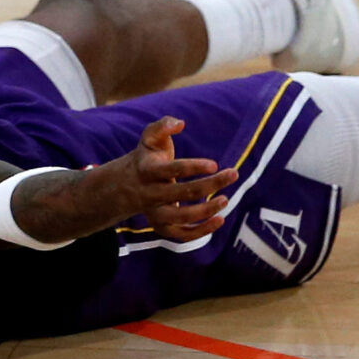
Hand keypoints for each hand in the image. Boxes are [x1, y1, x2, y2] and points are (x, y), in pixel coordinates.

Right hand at [115, 116, 236, 241]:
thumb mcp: (149, 138)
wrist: (125, 187)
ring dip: (207, 210)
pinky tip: (220, 220)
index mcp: (148, 171)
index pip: (172, 170)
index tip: (214, 165)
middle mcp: (150, 194)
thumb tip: (180, 123)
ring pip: (182, 217)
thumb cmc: (147, 158)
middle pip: (182, 193)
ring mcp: (155, 213)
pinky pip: (183, 235)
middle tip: (233, 174)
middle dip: (211, 184)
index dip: (194, 167)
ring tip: (225, 199)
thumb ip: (162, 126)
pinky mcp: (162, 227)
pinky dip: (202, 231)